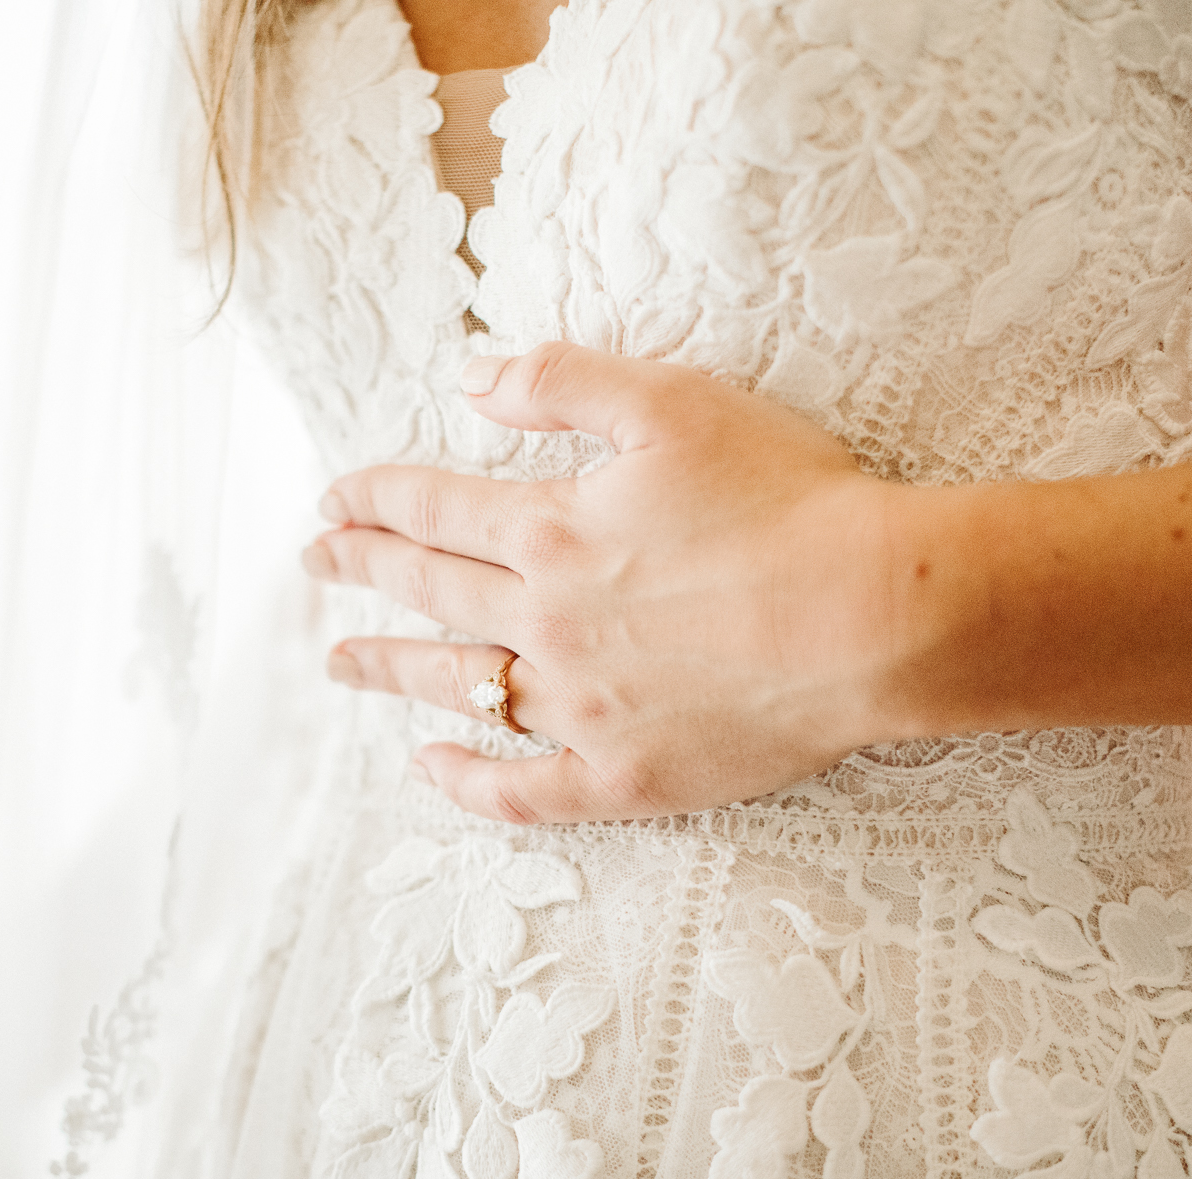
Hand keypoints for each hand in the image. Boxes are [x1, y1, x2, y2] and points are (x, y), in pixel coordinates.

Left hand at [300, 341, 914, 823]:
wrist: (875, 615)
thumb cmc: (788, 498)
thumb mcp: (672, 403)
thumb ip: (560, 382)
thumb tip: (470, 375)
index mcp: (552, 531)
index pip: (434, 508)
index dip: (375, 497)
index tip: (334, 498)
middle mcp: (546, 622)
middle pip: (430, 591)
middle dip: (364, 570)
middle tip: (317, 562)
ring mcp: (579, 708)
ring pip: (457, 686)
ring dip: (389, 669)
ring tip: (339, 662)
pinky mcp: (625, 776)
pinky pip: (522, 791)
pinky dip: (467, 781)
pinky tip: (430, 768)